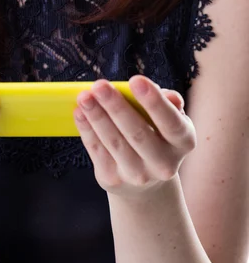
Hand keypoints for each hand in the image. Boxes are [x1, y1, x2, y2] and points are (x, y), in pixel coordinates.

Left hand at [74, 76, 196, 199]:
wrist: (146, 182)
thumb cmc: (157, 134)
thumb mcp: (169, 118)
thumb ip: (168, 104)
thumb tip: (168, 95)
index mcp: (183, 142)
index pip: (171, 122)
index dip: (154, 102)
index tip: (136, 80)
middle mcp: (164, 163)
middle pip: (138, 134)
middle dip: (116, 107)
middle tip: (100, 85)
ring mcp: (138, 175)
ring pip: (115, 143)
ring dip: (97, 117)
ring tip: (84, 97)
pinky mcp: (113, 180)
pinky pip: (97, 152)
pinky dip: (87, 130)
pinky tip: (79, 112)